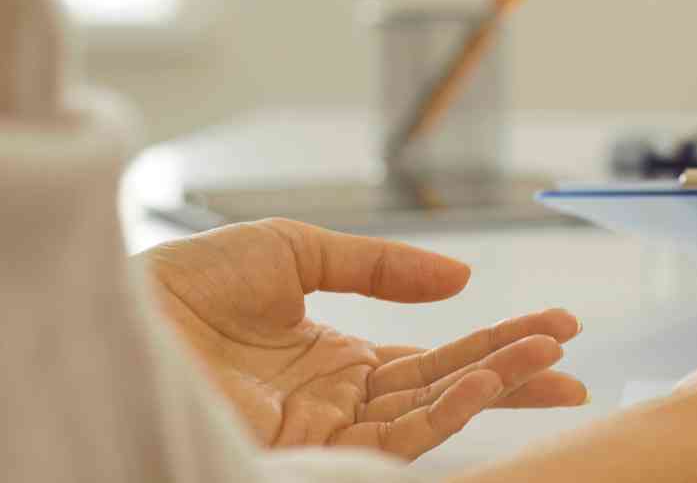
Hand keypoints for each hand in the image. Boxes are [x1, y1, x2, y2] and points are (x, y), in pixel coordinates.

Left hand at [141, 219, 587, 459]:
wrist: (118, 318)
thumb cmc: (181, 285)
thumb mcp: (293, 249)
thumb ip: (380, 265)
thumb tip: (461, 280)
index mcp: (336, 355)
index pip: (436, 357)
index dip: (498, 340)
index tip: (559, 327)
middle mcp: (340, 399)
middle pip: (449, 388)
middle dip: (517, 372)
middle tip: (576, 358)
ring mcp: (327, 428)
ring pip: (434, 414)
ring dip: (496, 386)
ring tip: (549, 361)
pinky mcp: (312, 450)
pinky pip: (396, 436)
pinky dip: (447, 411)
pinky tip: (485, 381)